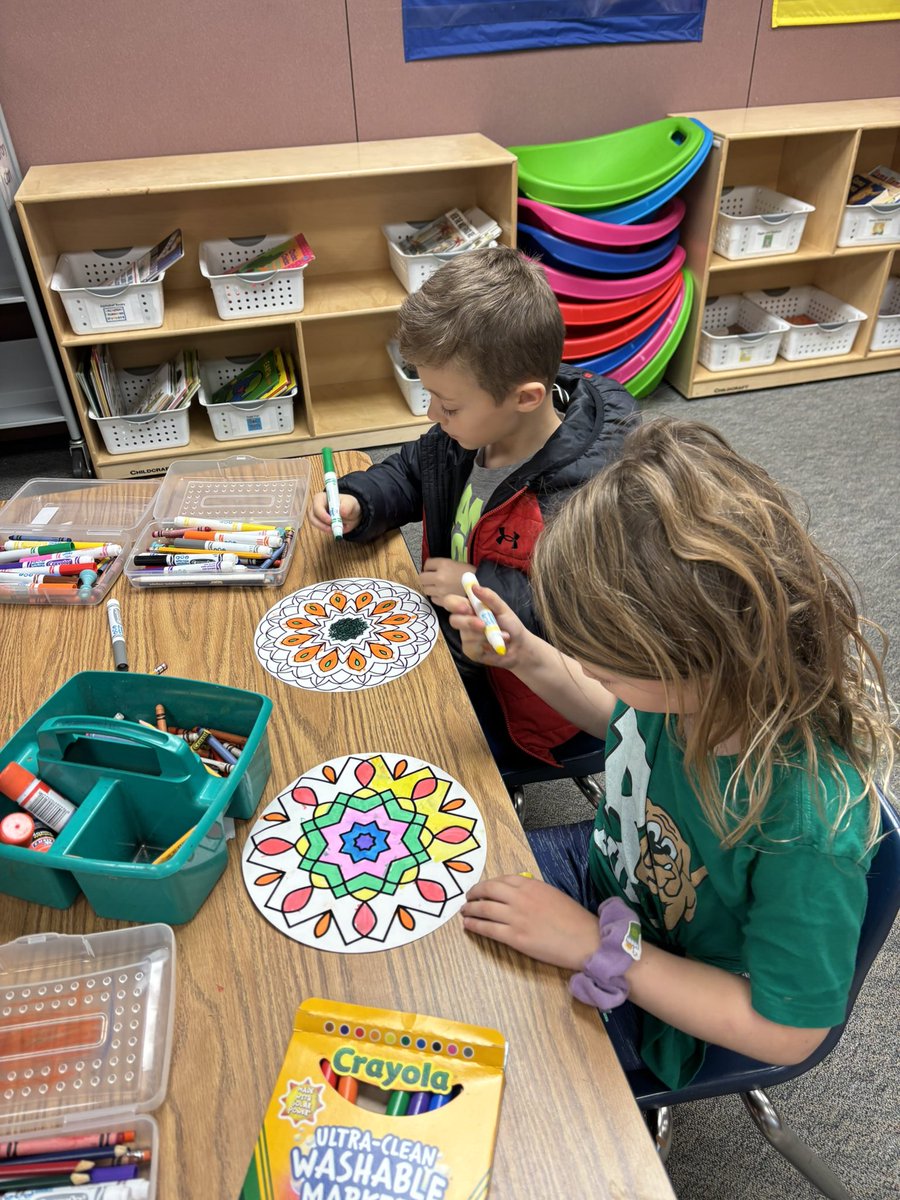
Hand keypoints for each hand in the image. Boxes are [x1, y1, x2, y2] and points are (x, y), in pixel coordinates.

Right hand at [309, 490, 361, 534]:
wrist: (351, 514)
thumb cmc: (348, 505)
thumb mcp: (351, 504)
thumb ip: (347, 506)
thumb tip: (342, 511)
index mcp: (322, 498)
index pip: (317, 506)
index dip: (322, 514)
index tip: (331, 521)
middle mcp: (316, 506)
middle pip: (313, 516)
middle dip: (322, 524)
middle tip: (332, 529)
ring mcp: (316, 515)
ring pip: (315, 523)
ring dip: (324, 528)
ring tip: (335, 529)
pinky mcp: (319, 523)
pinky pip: (319, 528)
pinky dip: (327, 531)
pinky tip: (335, 529)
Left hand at [418, 557, 469, 609]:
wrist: (482, 587)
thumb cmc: (471, 574)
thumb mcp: (456, 563)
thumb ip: (442, 565)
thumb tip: (429, 569)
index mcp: (444, 564)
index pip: (427, 564)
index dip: (429, 567)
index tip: (433, 569)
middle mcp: (439, 577)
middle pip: (422, 577)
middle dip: (427, 578)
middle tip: (433, 579)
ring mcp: (440, 590)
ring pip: (426, 589)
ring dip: (431, 588)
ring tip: (440, 587)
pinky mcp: (443, 601)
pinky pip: (433, 598)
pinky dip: (437, 596)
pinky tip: (445, 594)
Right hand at [446, 580, 528, 667]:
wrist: (518, 646)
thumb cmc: (510, 625)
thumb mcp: (503, 608)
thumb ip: (489, 597)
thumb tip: (474, 587)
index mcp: (470, 607)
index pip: (451, 602)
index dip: (454, 604)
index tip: (466, 607)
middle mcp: (465, 621)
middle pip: (454, 620)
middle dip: (468, 622)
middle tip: (483, 625)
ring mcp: (466, 636)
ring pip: (466, 634)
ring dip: (486, 635)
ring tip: (502, 635)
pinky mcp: (469, 650)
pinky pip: (472, 647)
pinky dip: (487, 645)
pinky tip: (496, 645)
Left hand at [461, 875, 599, 970]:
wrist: (585, 940)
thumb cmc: (574, 919)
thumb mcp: (552, 894)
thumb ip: (533, 891)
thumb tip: (517, 894)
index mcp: (531, 885)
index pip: (501, 880)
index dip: (488, 884)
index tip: (482, 888)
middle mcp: (520, 898)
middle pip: (488, 891)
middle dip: (474, 893)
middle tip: (468, 898)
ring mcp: (516, 917)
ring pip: (484, 909)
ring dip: (470, 910)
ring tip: (464, 912)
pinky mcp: (515, 937)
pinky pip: (488, 929)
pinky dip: (475, 925)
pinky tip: (468, 925)